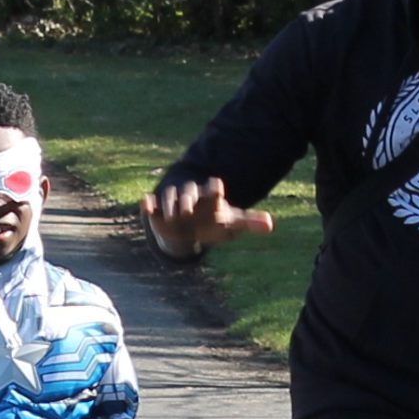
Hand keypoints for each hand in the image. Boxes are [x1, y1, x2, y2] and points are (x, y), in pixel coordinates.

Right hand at [142, 175, 274, 258]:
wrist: (189, 230)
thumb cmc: (214, 223)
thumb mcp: (231, 224)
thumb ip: (249, 223)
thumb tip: (270, 225)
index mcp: (210, 196)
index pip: (212, 188)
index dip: (214, 190)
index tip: (217, 192)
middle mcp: (191, 196)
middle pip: (189, 191)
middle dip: (188, 199)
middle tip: (188, 211)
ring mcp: (173, 202)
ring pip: (169, 196)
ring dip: (170, 204)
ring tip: (172, 217)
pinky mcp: (157, 211)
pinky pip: (150, 204)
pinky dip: (148, 204)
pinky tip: (147, 204)